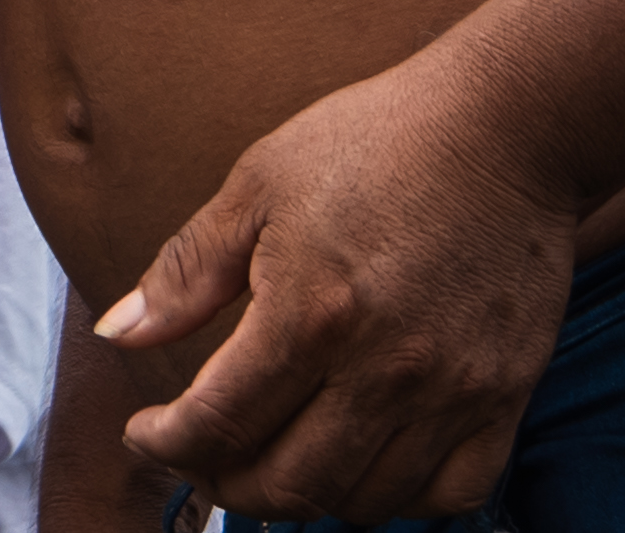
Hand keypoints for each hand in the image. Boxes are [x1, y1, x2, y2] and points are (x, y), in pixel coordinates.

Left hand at [97, 51, 577, 523]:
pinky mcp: (506, 396)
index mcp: (309, 314)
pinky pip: (455, 493)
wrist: (503, 129)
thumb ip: (186, 272)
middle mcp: (383, 370)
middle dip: (227, 487)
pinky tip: (362, 463)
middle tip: (202, 460)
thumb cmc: (371, 144)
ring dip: (308, 497)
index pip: (219, 423)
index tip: (145, 435)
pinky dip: (400, 500)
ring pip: (368, 502)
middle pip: (291, 484)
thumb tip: (118, 332)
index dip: (167, 445)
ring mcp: (452, 391)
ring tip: (274, 459)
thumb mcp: (255, 186)